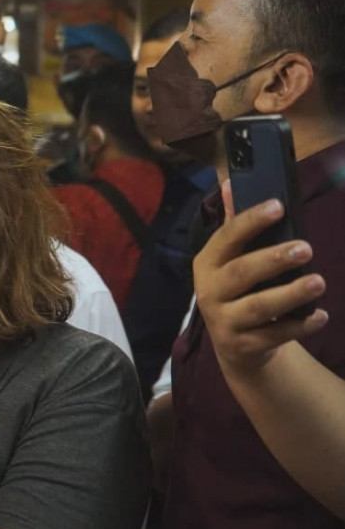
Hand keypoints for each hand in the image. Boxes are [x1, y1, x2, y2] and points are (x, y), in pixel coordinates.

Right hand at [194, 180, 328, 373]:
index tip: (279, 206)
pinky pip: (273, 335)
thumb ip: (234, 225)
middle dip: (272, 259)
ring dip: (289, 294)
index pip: (226, 238)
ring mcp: (223, 320)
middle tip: (306, 248)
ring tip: (319, 282)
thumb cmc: (238, 291)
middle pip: (240, 273)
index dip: (250, 221)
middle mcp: (209, 291)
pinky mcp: (241, 345)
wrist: (235, 345)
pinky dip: (298, 326)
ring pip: (257, 307)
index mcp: (207, 263)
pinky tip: (320, 316)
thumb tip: (230, 183)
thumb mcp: (230, 259)